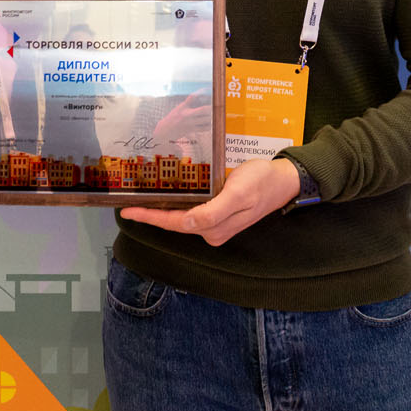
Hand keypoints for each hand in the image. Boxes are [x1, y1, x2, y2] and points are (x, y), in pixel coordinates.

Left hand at [120, 157, 300, 246]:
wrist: (282, 180)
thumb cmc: (261, 182)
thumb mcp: (239, 193)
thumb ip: (214, 212)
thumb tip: (190, 224)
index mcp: (215, 227)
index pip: (176, 223)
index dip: (151, 217)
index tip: (128, 211)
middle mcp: (212, 230)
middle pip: (175, 223)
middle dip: (152, 215)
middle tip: (128, 204)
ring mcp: (216, 224)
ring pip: (182, 219)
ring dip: (162, 210)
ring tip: (141, 200)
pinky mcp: (219, 215)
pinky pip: (191, 213)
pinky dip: (176, 205)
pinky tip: (167, 197)